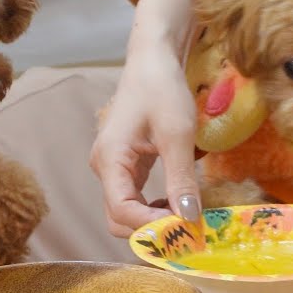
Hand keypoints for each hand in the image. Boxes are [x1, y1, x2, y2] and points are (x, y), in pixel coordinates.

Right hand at [90, 0, 203, 236]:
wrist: (152, 60)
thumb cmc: (162, 89)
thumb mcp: (178, 135)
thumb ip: (182, 180)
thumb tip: (189, 220)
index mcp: (110, 160)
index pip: (123, 211)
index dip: (152, 227)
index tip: (185, 230)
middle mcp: (103, 168)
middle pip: (118, 219)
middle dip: (150, 231)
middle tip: (188, 232)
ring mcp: (111, 168)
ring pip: (125, 212)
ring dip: (152, 222)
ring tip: (186, 219)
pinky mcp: (123, 165)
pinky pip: (132, 198)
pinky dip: (152, 208)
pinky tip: (177, 203)